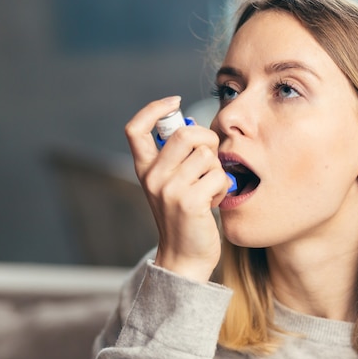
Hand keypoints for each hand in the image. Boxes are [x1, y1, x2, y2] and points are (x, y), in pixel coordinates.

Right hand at [125, 96, 229, 282]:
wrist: (185, 256)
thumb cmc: (187, 216)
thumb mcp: (174, 184)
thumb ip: (179, 157)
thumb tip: (195, 127)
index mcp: (145, 169)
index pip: (136, 128)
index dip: (154, 108)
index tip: (175, 101)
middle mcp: (153, 177)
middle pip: (186, 134)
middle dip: (208, 140)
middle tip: (210, 159)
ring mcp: (169, 189)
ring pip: (207, 155)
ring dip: (217, 171)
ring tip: (208, 190)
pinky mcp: (189, 201)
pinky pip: (218, 176)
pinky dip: (222, 188)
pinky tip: (213, 202)